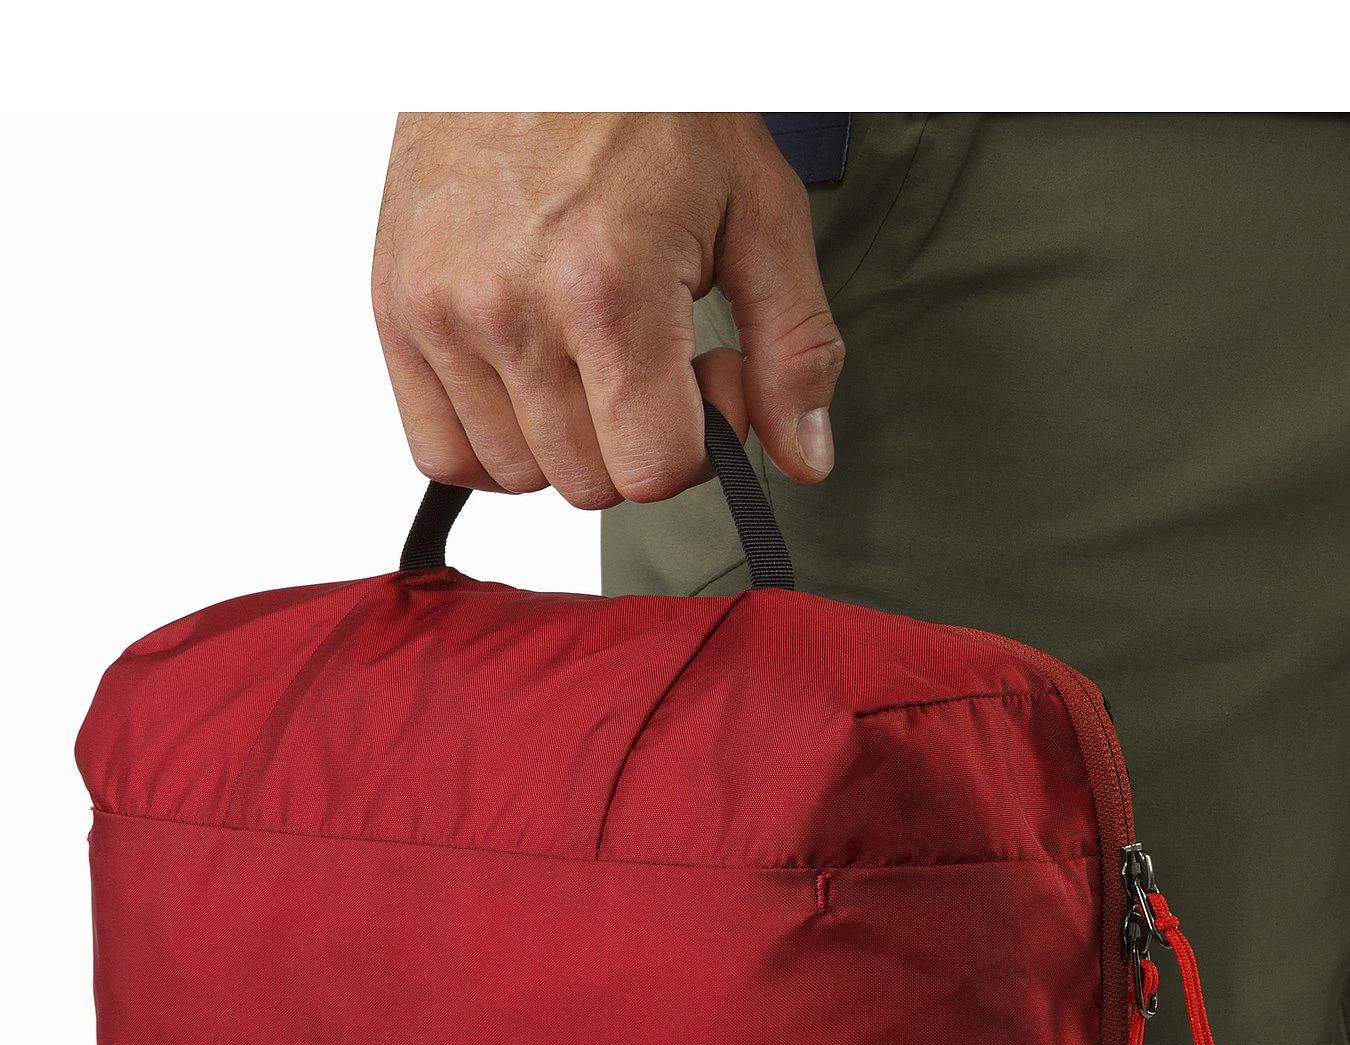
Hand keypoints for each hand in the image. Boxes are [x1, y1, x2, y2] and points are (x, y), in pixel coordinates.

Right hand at [372, 112, 842, 507]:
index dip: (699, 446)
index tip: (706, 381)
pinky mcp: (397, 313)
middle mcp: (511, 310)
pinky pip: (442, 454)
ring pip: (519, 476)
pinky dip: (492, 442)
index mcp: (607, 288)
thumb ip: (792, 345)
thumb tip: (805, 457)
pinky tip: (529, 382)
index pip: (653, 471)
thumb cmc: (646, 101)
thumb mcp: (757, 210)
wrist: (537, 24)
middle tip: (651, 359)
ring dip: (566, 442)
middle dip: (636, 441)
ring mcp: (442, 316)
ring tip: (586, 355)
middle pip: (588, 483)